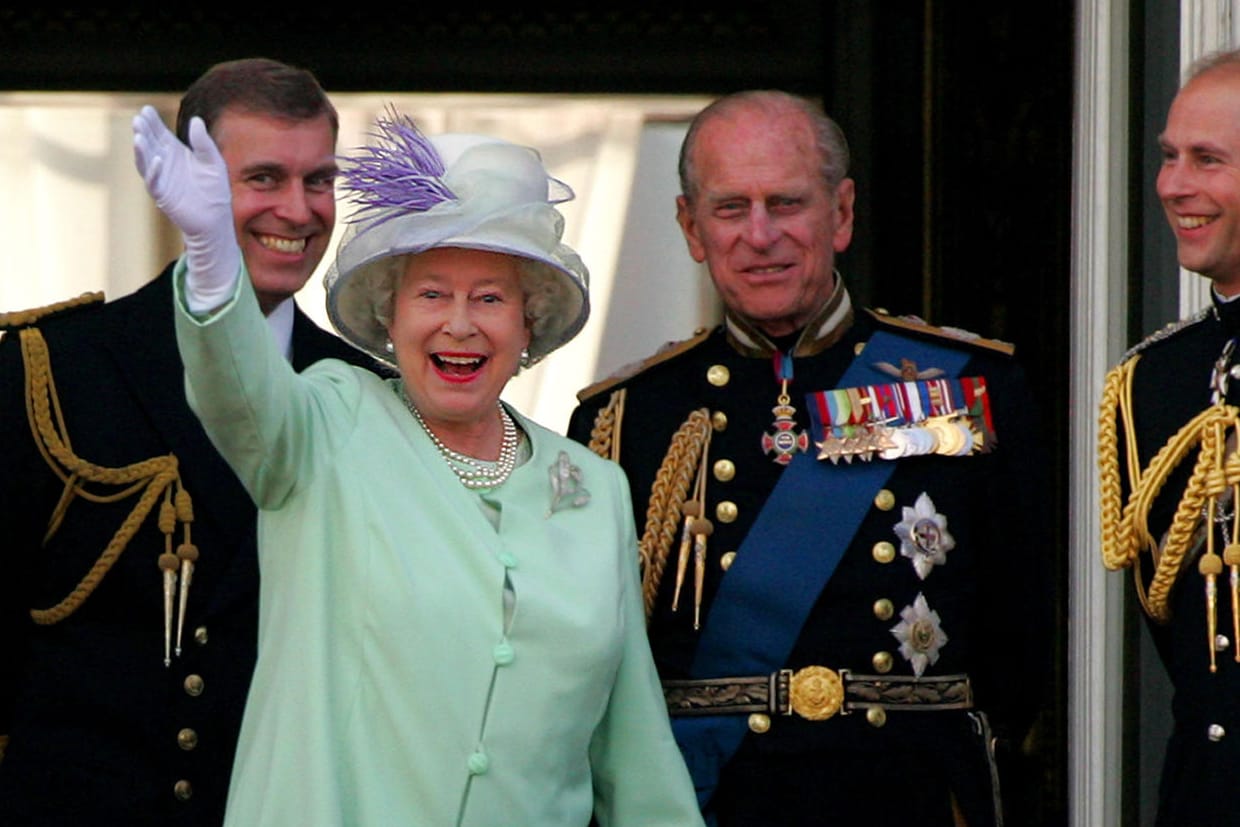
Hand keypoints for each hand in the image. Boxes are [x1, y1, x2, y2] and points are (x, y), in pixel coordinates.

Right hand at [133, 105, 240, 311]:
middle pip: (149, 143)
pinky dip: (154, 171)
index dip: (152, 122)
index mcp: (175, 152)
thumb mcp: (213, 162)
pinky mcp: (163, 195)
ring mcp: (161, 179)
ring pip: (146, 161)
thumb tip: (196, 120)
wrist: (216, 217)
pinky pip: (154, 182)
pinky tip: (156, 158)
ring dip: (142, 149)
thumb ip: (204, 143)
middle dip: (144, 131)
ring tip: (139, 135)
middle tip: (140, 118)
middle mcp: (164, 163)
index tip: (146, 109)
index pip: (159, 134)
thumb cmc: (215, 189)